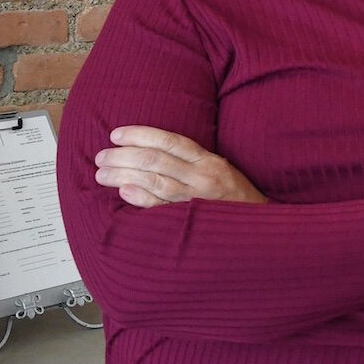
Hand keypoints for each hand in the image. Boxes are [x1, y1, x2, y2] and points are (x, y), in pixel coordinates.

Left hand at [95, 126, 267, 207]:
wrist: (261, 229)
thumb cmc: (236, 199)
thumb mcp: (220, 171)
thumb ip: (192, 163)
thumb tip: (151, 154)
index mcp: (209, 161)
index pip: (170, 141)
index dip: (141, 135)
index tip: (116, 134)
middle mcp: (203, 177)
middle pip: (157, 160)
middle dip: (125, 156)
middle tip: (102, 156)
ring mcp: (198, 198)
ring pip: (156, 181)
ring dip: (125, 176)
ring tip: (103, 174)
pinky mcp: (194, 219)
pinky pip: (163, 207)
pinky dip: (142, 198)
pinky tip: (124, 192)